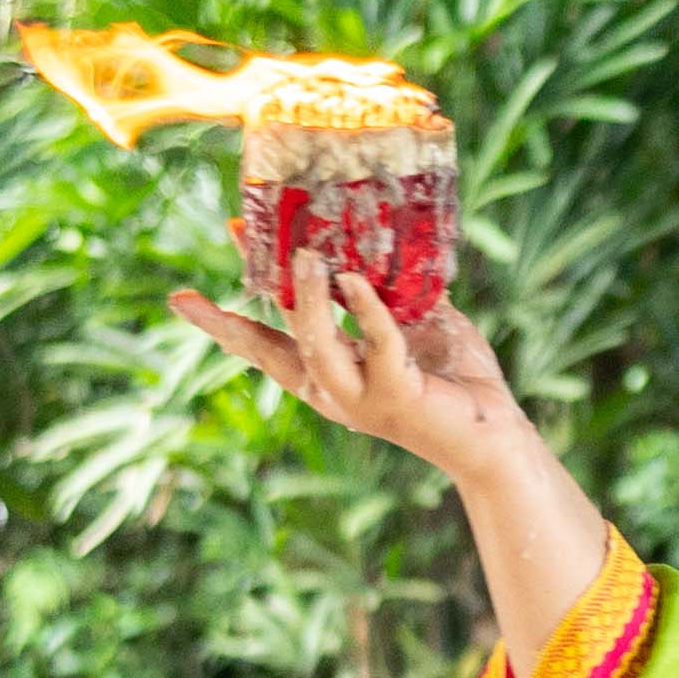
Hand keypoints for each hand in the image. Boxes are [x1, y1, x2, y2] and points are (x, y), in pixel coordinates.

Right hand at [170, 257, 529, 485]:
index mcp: (329, 376)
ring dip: (308, 298)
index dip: (224, 321)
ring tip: (306, 255)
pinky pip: (376, 342)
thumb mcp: (414, 323)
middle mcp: (334, 391)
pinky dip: (366, 309)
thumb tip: (371, 241)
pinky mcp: (397, 396)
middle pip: (270, 347)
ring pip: (315, 345)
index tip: (179, 298)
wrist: (499, 436)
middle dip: (239, 303)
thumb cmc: (455, 379)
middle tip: (235, 244)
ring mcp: (362, 398)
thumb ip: (388, 290)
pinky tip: (355, 279)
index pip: (264, 348)